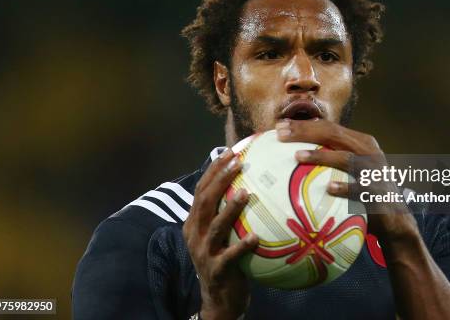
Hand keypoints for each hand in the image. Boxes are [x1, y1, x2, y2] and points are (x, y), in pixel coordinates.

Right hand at [183, 148, 258, 319]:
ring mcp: (204, 252)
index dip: (213, 170)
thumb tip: (251, 183)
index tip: (230, 152)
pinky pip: (229, 257)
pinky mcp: (216, 270)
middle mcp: (195, 234)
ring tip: (246, 193)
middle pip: (204, 201)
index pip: (200, 190)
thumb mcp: (221, 234)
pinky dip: (241, 246)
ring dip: (230, 209)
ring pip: (214, 226)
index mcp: (194, 222)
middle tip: (239, 163)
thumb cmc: (225, 259)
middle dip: (220, 179)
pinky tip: (255, 238)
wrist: (218, 299)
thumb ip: (227, 212)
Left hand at [275, 119, 418, 241]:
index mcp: (360, 142)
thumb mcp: (349, 172)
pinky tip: (328, 188)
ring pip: (345, 158)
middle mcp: (368, 151)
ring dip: (321, 156)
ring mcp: (374, 171)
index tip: (279, 126)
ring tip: (297, 156)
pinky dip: (345, 187)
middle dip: (305, 132)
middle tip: (280, 134)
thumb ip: (329, 161)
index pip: (328, 127)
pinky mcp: (378, 191)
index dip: (304, 124)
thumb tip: (293, 156)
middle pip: (333, 134)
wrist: (395, 220)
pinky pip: (359, 188)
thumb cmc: (362, 195)